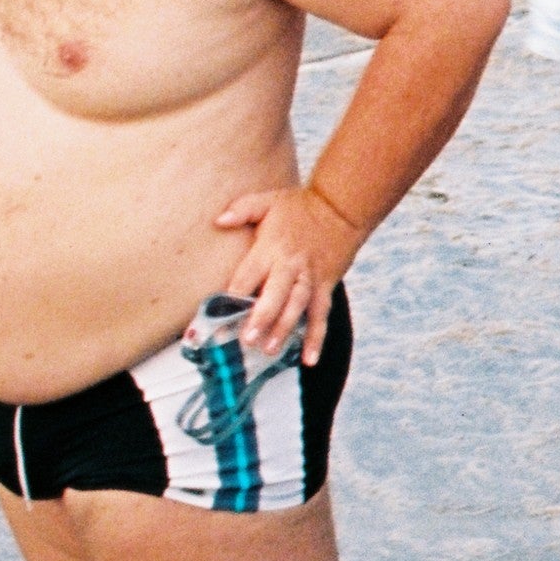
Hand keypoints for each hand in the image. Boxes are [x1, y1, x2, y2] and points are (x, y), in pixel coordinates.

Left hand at [209, 184, 364, 362]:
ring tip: (269, 350)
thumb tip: (218, 221)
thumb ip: (241, 210)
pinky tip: (308, 360)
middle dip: (262, 319)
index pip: (248, 276)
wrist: (343, 208)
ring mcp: (310, 279)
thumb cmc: (299, 205)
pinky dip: (317, 338)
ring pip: (297, 308)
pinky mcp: (325, 287)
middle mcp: (290, 266)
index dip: (232, 297)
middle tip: (247, 340)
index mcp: (271, 248)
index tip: (216, 318)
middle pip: (275, 296)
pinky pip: (321, 316)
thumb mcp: (267, 200)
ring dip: (284, 330)